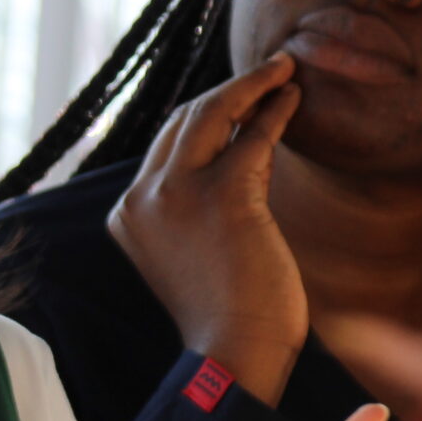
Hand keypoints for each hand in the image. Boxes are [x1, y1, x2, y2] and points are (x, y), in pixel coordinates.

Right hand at [106, 51, 308, 404]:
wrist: (236, 350)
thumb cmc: (226, 315)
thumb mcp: (191, 253)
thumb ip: (193, 210)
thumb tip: (236, 156)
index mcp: (128, 214)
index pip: (163, 146)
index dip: (203, 116)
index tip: (236, 99)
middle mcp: (142, 196)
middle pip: (183, 120)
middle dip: (227, 90)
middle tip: (267, 70)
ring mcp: (177, 192)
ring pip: (213, 114)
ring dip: (252, 85)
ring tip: (284, 70)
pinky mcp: (222, 192)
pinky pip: (252, 136)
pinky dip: (275, 111)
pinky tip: (293, 98)